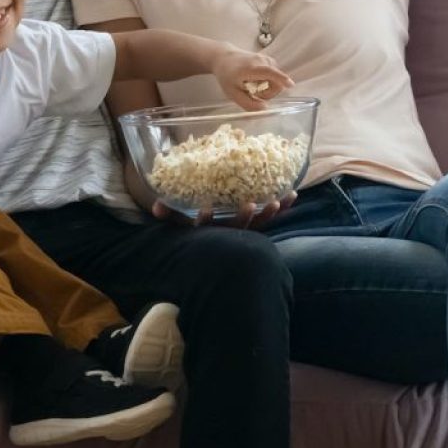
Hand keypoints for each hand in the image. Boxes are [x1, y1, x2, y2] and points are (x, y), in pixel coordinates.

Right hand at [152, 190, 296, 229]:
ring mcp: (243, 233)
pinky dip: (281, 209)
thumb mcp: (177, 223)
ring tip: (277, 202)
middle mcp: (227, 235)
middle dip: (244, 218)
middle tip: (249, 205)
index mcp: (207, 232)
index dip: (206, 221)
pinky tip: (292, 196)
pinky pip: (270, 220)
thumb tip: (155, 205)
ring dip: (267, 214)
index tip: (205, 209)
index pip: (205, 228)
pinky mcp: (255, 227)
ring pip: (257, 227)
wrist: (210, 251)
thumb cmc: (192, 230)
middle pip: (237, 229)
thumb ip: (167, 214)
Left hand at [211, 48, 293, 110]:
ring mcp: (266, 59)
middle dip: (269, 93)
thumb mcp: (232, 93)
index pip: (270, 73)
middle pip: (276, 82)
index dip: (281, 79)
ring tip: (253, 86)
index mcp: (252, 68)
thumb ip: (247, 103)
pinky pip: (274, 75)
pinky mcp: (268, 59)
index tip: (290, 85)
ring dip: (268, 87)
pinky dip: (268, 81)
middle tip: (254, 94)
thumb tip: (264, 108)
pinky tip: (256, 81)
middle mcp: (261, 61)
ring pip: (277, 79)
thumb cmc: (226, 75)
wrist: (223, 58)